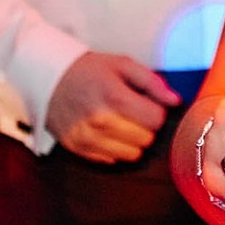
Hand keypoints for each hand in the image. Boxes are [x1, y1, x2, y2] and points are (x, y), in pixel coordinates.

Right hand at [47, 51, 179, 162]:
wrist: (48, 78)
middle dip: (146, 126)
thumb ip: (152, 82)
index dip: (157, 111)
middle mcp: (100, 121)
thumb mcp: (123, 65)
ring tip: (121, 121)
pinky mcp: (77, 149)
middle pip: (146, 139)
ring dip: (132, 140)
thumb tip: (175, 101)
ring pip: (131, 154)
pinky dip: (115, 147)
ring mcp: (87, 138)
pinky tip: (106, 130)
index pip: (156, 120)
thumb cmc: (89, 70)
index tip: (147, 103)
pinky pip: (112, 160)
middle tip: (133, 111)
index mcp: (114, 97)